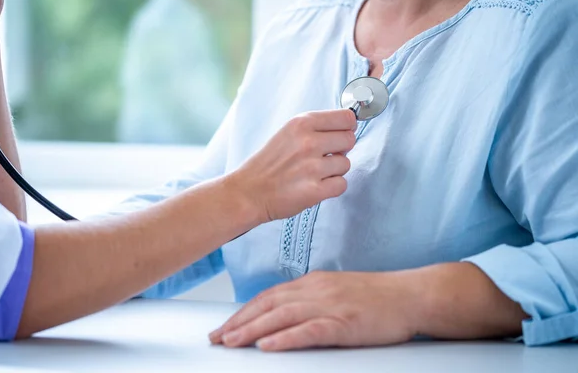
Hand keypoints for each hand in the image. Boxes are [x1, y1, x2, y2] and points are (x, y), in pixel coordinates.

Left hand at [209, 271, 421, 351]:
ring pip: (282, 317)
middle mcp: (316, 290)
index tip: (226, 325)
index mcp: (313, 283)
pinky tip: (268, 346)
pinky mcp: (344, 322)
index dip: (244, 311)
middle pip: (269, 305)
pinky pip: (309, 331)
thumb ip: (312, 300)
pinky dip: (285, 338)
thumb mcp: (337, 292)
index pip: (269, 296)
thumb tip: (286, 315)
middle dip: (239, 322)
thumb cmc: (377, 296)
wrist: (410, 295)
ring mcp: (330, 305)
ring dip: (253, 330)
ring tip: (231, 342)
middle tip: (217, 338)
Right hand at [228, 110, 356, 222]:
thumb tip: (347, 127)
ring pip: (346, 164)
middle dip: (341, 149)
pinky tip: (316, 186)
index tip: (340, 134)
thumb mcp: (288, 133)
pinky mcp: (314, 190)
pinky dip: (332, 188)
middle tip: (324, 157)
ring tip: (314, 173)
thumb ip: (315, 128)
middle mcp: (308, 142)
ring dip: (334, 170)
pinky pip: (342, 185)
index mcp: (301, 123)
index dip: (346, 128)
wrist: (248, 192)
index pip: (346, 117)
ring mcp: (312, 167)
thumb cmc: (268, 164)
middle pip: (350, 139)